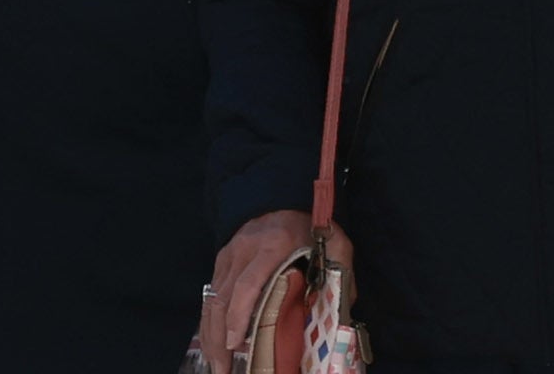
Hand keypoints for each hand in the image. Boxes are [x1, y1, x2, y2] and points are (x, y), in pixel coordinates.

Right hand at [196, 211, 354, 373]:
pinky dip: (210, 321)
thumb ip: (340, 272)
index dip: (240, 316)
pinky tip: (214, 343)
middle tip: (223, 369)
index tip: (236, 343)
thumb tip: (343, 312)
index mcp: (273, 245)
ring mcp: (229, 254)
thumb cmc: (311, 224)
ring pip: (212, 299)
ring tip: (217, 364)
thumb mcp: (334, 242)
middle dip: (219, 338)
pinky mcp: (221, 259)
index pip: (248, 284)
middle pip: (223, 298)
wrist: (284, 196)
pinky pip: (211, 294)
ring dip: (211, 335)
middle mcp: (244, 250)